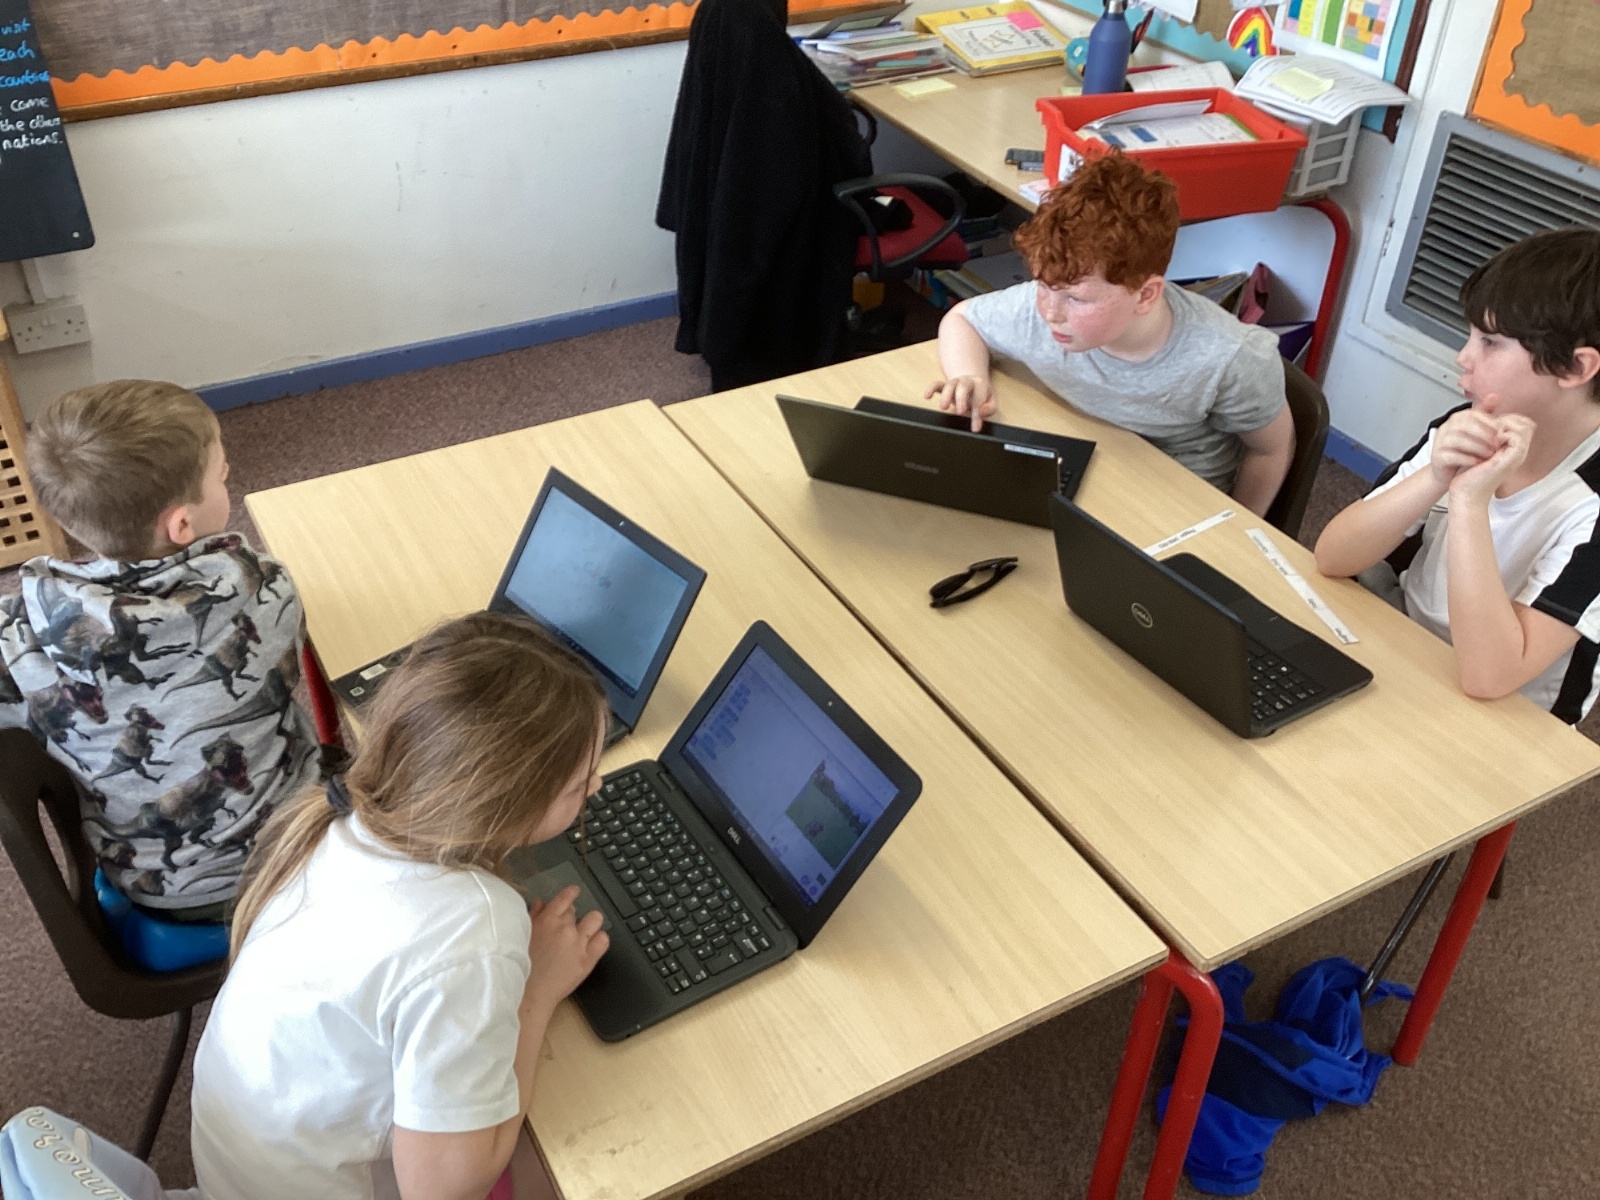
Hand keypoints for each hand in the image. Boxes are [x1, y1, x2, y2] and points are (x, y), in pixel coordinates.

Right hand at [522, 885, 607, 1013]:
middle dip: (571, 917)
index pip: (566, 897)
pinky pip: (603, 940)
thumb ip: (533, 916)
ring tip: (582, 934)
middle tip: (565, 928)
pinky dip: (599, 940)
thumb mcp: (522, 935)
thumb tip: (541, 903)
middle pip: (576, 911)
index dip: (571, 893)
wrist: (528, 993)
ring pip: (595, 919)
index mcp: (547, 920)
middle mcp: (565, 928)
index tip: (574, 892)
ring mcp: (578, 943)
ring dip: (589, 924)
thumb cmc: (521, 966)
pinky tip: (591, 945)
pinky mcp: (588, 960)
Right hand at [925, 375, 995, 431]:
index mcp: (980, 384)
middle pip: (963, 386)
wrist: (972, 382)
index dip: (977, 414)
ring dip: (946, 396)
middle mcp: (966, 381)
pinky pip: (937, 384)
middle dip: (961, 399)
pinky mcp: (944, 386)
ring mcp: (954, 382)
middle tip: (960, 412)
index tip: (975, 428)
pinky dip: (931, 389)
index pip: (978, 399)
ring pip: (949, 385)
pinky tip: (927, 396)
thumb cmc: (981, 394)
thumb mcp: (991, 401)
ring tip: (943, 408)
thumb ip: (989, 408)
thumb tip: (982, 411)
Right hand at [1429, 407, 1502, 487]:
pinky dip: (1467, 459)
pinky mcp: (1437, 456)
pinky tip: (1478, 462)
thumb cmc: (1464, 449)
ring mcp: (1440, 442)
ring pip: (1459, 440)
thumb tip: (1495, 396)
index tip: (1503, 432)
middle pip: (1466, 426)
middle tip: (1498, 444)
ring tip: (1491, 454)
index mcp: (1457, 418)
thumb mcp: (1476, 428)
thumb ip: (1485, 413)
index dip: (1490, 423)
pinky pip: (1452, 456)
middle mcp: (1446, 427)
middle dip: (1485, 435)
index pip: (1474, 414)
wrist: (1447, 470)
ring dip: (1478, 448)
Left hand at [1449, 412, 1533, 504]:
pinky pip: (1517, 436)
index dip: (1508, 418)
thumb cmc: (1469, 474)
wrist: (1465, 493)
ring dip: (1505, 424)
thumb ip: (1487, 435)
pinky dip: (1503, 433)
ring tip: (1490, 432)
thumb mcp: (1479, 448)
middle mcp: (1518, 452)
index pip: (1522, 423)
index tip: (1489, 423)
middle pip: (1527, 423)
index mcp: (1513, 450)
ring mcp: (1517, 456)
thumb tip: (1484, 415)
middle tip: (1489, 426)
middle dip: (1507, 418)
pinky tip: (1490, 440)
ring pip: (1524, 427)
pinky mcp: (1512, 459)